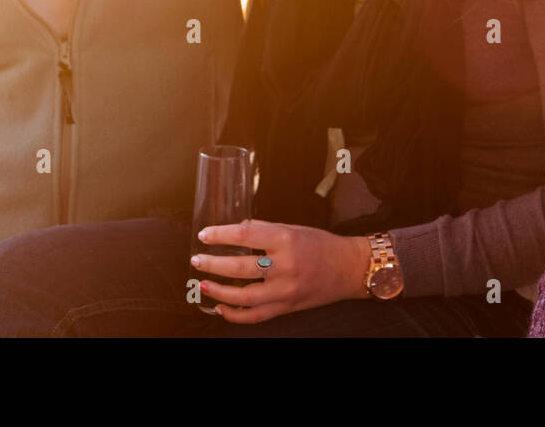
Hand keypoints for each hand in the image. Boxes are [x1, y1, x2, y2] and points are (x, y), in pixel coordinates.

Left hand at [192, 220, 370, 323]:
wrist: (348, 268)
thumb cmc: (321, 244)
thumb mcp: (293, 229)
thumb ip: (265, 231)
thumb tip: (236, 231)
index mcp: (286, 239)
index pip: (244, 235)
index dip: (220, 235)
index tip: (205, 235)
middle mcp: (285, 265)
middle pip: (240, 267)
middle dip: (213, 263)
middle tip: (197, 260)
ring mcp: (286, 290)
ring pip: (244, 296)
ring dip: (220, 291)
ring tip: (203, 284)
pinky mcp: (287, 306)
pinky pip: (256, 316)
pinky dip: (235, 315)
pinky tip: (221, 308)